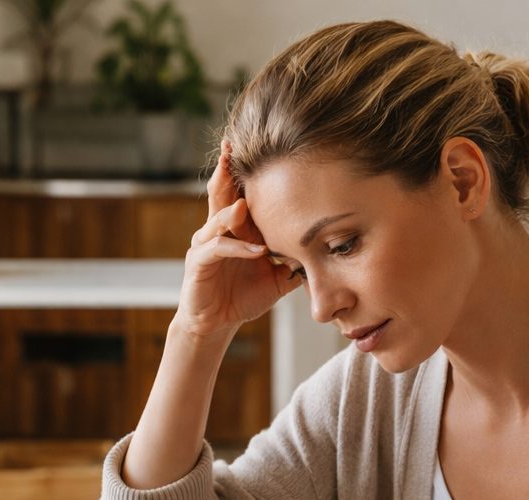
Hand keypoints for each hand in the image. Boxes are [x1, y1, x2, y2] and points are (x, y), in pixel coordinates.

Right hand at [174, 140, 303, 343]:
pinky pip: (217, 249)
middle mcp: (218, 228)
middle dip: (227, 171)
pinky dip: (237, 249)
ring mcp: (205, 244)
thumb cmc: (244, 296)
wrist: (218, 324)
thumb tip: (330, 250)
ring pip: (218, 219)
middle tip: (233, 149)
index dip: (249, 171)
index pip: (242, 191)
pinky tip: (257, 251)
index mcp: (237, 226)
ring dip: (232, 211)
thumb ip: (296, 258)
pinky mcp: (198, 263)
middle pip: (222, 192)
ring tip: (246, 204)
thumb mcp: (277, 275)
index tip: (264, 147)